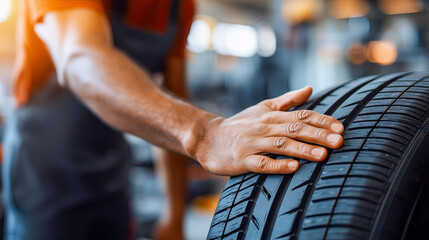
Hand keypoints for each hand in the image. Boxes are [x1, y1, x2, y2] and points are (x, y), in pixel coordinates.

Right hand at [195, 86, 343, 175]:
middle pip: (295, 129)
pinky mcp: (242, 160)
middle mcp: (264, 127)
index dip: (322, 121)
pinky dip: (277, 165)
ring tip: (323, 155)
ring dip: (303, 149)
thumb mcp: (263, 108)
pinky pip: (262, 163)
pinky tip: (293, 167)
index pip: (301, 115)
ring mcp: (253, 144)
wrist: (208, 137)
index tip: (341, 128)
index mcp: (271, 115)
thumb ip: (287, 100)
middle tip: (340, 142)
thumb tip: (310, 88)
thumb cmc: (240, 124)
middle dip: (318, 135)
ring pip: (281, 145)